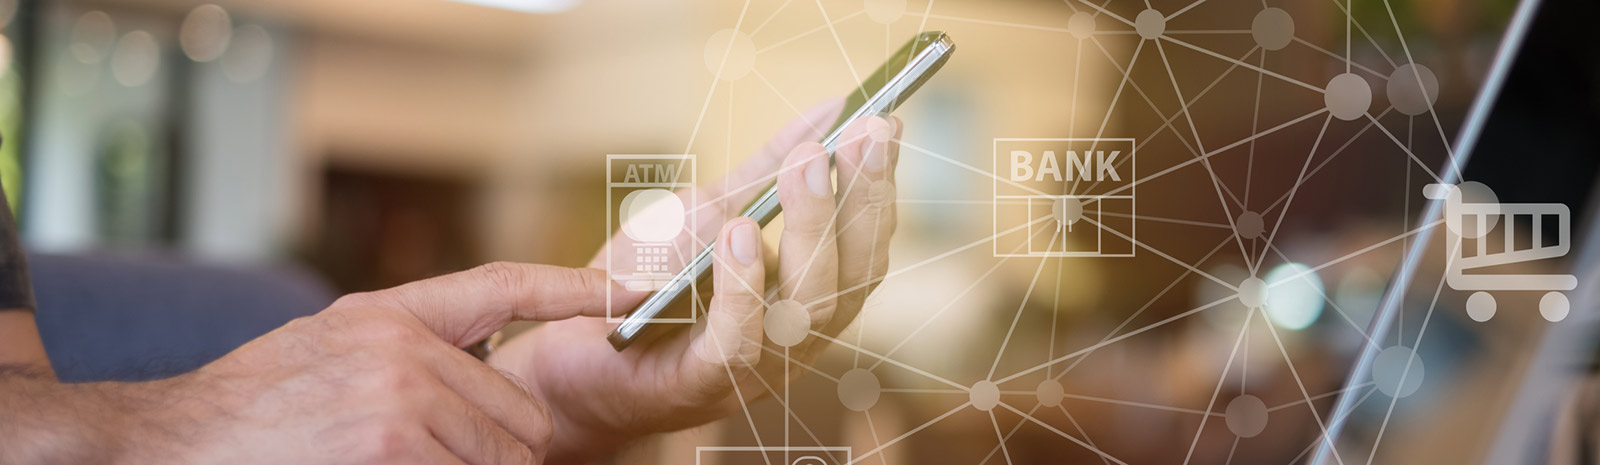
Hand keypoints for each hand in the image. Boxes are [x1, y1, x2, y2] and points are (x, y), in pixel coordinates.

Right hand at [0, 263, 615, 464]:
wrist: (172, 443)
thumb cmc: (255, 410)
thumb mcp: (333, 348)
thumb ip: (413, 351)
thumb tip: (490, 383)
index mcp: (390, 314)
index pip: (503, 287)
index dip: (572, 288)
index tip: (625, 292)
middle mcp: (406, 348)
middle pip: (522, 416)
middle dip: (498, 449)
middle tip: (432, 458)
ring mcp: (403, 399)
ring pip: (505, 457)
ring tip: (392, 462)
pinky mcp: (395, 448)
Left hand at [489, 100, 904, 463]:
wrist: (572, 361)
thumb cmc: (643, 286)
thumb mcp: (707, 212)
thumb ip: (766, 171)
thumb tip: (830, 109)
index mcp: (809, 298)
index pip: (866, 245)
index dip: (880, 186)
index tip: (884, 124)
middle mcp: (797, 337)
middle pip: (853, 275)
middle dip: (863, 199)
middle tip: (862, 134)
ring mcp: (756, 367)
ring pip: (808, 306)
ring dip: (812, 228)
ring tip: (805, 165)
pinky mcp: (700, 384)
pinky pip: (736, 341)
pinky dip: (743, 287)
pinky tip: (740, 234)